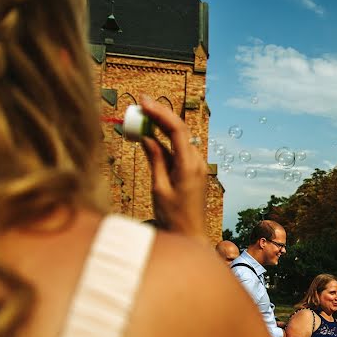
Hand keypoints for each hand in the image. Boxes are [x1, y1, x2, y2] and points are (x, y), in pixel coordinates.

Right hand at [139, 96, 206, 242]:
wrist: (190, 234)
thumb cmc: (173, 216)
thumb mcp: (159, 187)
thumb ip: (155, 160)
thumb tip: (148, 137)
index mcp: (189, 165)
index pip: (177, 129)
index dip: (160, 112)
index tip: (143, 102)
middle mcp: (197, 162)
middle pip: (179, 130)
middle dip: (159, 115)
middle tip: (139, 104)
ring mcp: (197, 166)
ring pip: (179, 138)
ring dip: (161, 126)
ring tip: (140, 117)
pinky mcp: (193, 170)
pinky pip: (179, 150)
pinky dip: (165, 140)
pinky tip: (150, 134)